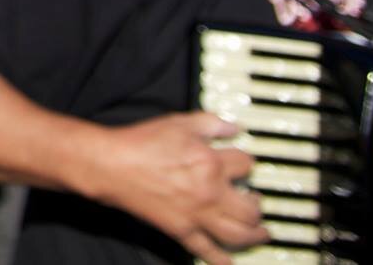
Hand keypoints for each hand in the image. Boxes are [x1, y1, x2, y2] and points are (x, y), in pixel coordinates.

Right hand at [77, 113, 266, 264]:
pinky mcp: (182, 231)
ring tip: (260, 232)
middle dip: (258, 205)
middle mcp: (210, 193)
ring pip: (238, 234)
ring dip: (254, 235)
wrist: (113, 165)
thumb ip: (210, 124)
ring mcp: (197, 215)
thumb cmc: (141, 142)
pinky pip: (207, 251)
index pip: (247, 165)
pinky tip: (230, 261)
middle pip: (251, 208)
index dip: (247, 162)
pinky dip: (221, 259)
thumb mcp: (179, 123)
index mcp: (211, 163)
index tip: (243, 163)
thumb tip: (234, 128)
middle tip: (256, 202)